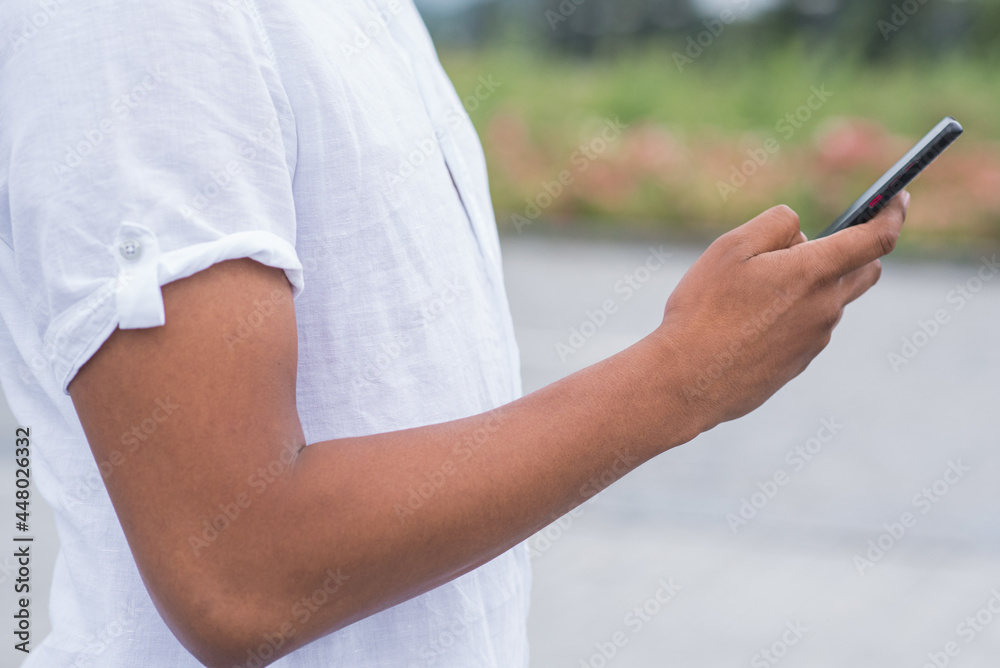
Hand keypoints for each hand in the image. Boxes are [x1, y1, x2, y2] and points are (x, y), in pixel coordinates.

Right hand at [651, 192, 908, 432]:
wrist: (688, 382)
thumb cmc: (703, 311)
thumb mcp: (730, 248)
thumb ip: (775, 224)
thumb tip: (801, 232)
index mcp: (813, 272)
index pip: (875, 239)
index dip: (893, 215)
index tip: (898, 200)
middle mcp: (825, 307)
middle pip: (863, 271)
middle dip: (857, 250)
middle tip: (823, 242)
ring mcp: (815, 340)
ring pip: (828, 300)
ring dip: (809, 285)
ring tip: (753, 291)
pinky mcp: (799, 363)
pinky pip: (807, 328)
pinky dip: (791, 315)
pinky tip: (747, 323)